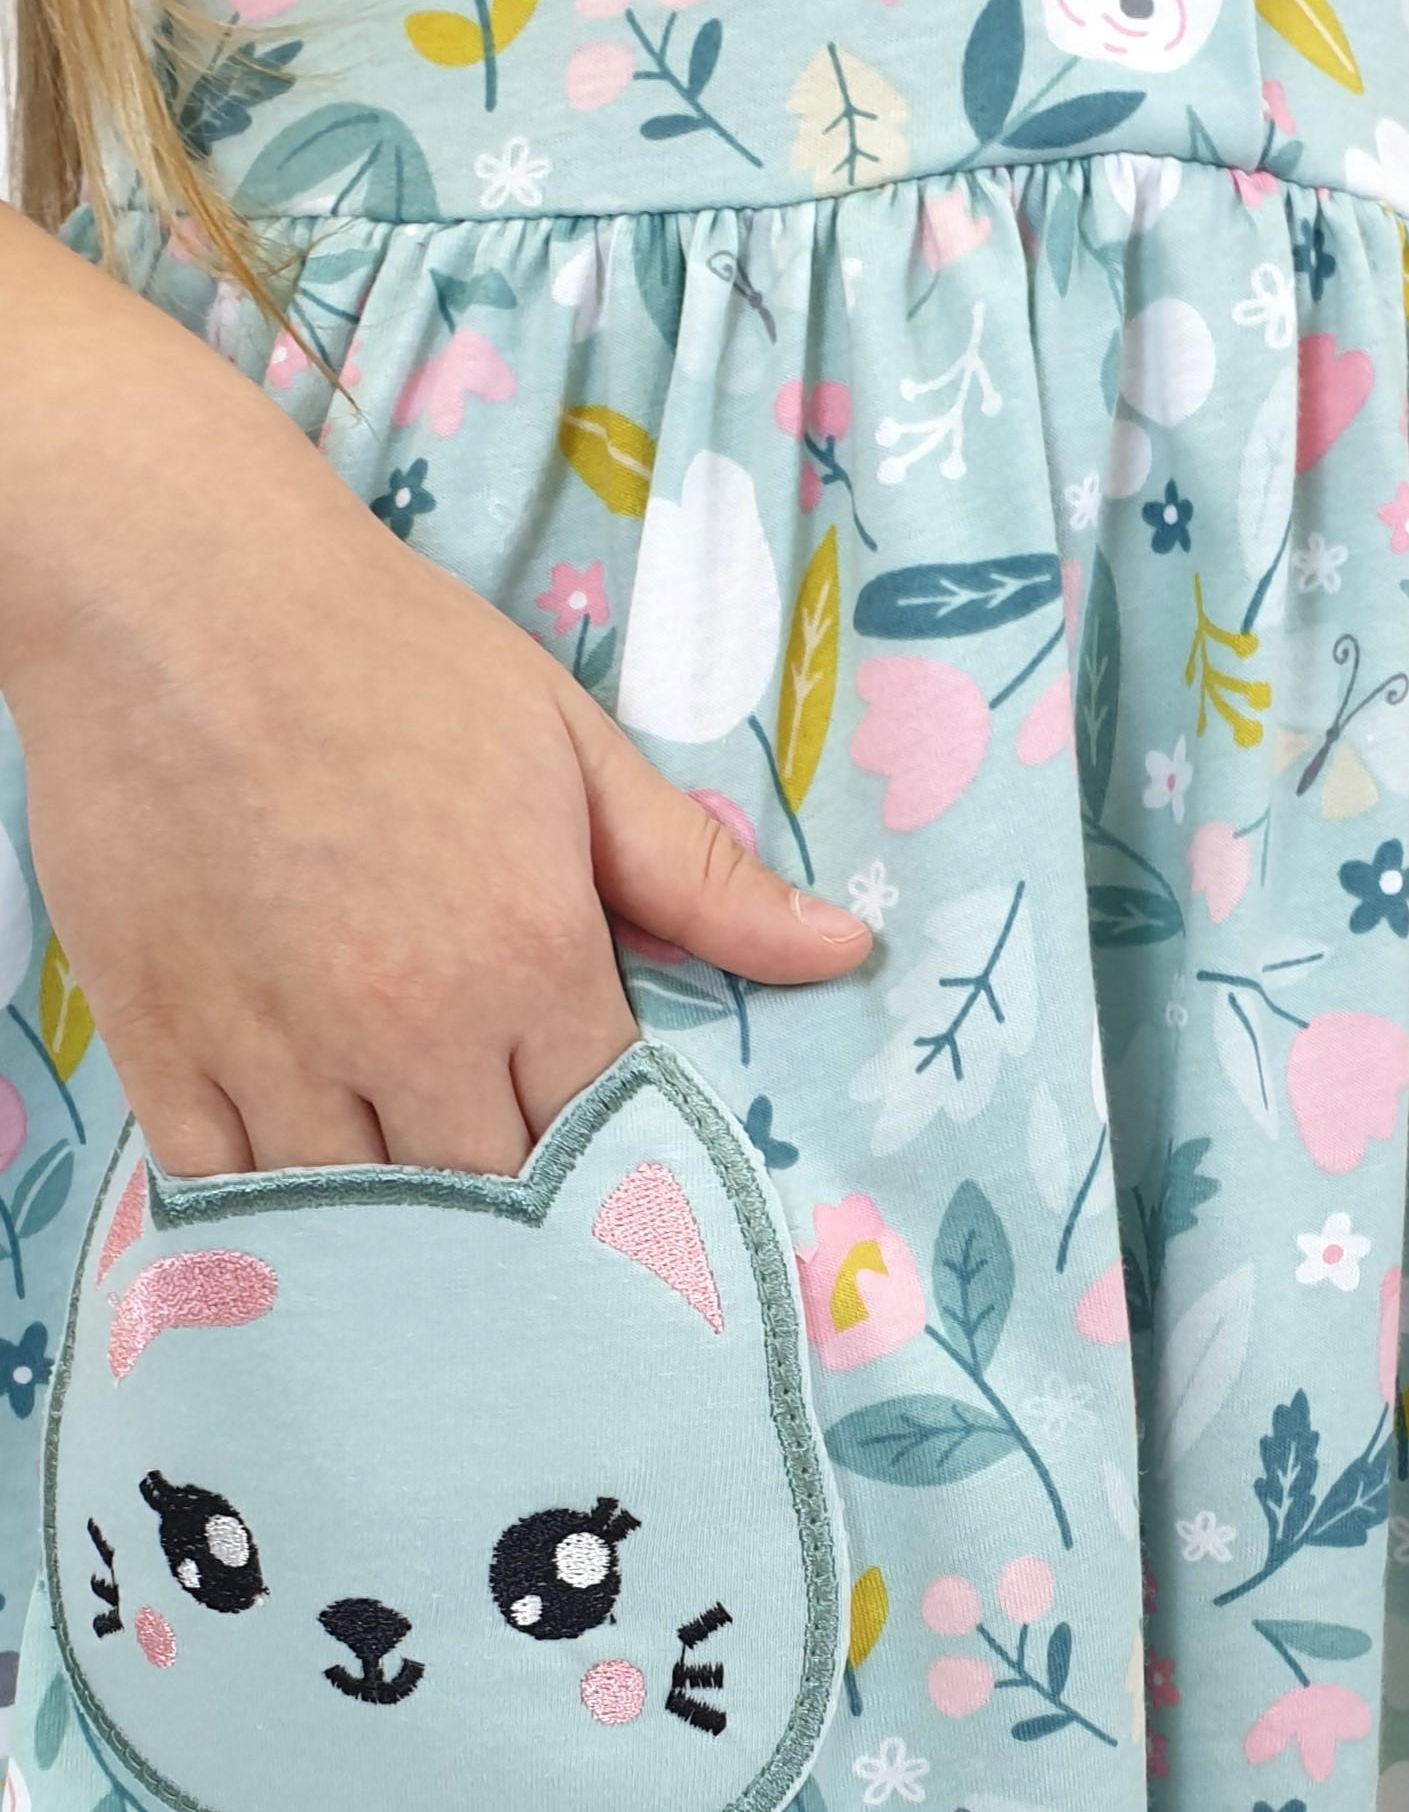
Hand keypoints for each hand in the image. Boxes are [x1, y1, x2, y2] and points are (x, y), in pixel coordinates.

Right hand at [2, 289, 869, 1178]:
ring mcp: (274, 1046)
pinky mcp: (161, 1043)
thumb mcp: (574, 748)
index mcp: (528, 959)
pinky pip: (223, 1191)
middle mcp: (407, 1027)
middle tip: (526, 1193)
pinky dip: (268, 1211)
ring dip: (402, 1225)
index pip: (608, 1135)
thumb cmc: (389, 656)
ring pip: (362, 1217)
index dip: (620, 1159)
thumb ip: (701, 877)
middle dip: (522, 1210)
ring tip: (425, 1212)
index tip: (621, 1165)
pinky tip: (304, 1202)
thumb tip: (844, 951)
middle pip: (493, 1201)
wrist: (174, 587)